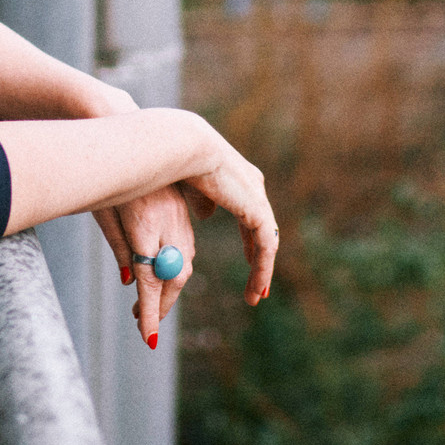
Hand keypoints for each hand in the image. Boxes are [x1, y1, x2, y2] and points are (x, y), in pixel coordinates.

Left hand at [92, 184, 193, 348]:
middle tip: (143, 324)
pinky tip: (164, 272)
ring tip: (151, 304)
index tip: (146, 338)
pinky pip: (184, 244)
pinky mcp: (176, 205)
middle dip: (160, 304)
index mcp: (143, 223)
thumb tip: (127, 283)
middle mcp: (165, 219)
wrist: (116, 128)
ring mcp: (175, 212)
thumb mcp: (103, 210)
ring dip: (169, 287)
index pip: (151, 279)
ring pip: (183, 261)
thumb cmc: (102, 172)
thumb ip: (118, 245)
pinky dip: (175, 265)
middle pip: (173, 274)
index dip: (150, 312)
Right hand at [180, 129, 276, 306]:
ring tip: (255, 296)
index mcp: (238, 178)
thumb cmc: (178, 162)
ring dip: (262, 271)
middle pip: (263, 230)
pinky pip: (265, 247)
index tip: (247, 259)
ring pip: (266, 242)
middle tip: (259, 286)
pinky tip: (257, 287)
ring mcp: (257, 196)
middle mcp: (253, 185)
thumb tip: (207, 214)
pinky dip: (262, 269)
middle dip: (260, 259)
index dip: (249, 240)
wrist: (184, 148)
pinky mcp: (256, 210)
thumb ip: (202, 201)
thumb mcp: (192, 187)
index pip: (250, 214)